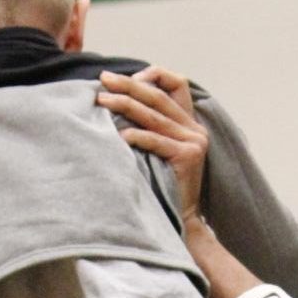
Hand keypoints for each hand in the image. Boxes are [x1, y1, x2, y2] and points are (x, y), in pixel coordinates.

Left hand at [97, 67, 208, 223]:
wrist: (181, 222)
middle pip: (158, 97)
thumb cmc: (162, 188)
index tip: (127, 78)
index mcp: (190, 123)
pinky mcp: (188, 157)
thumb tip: (115, 102)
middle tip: (103, 79)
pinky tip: (117, 135)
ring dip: (124, 104)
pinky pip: (154, 140)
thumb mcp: (159, 151)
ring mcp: (194, 142)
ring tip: (101, 101)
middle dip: (128, 85)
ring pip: (153, 116)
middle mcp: (196, 129)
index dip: (154, 75)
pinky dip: (133, 135)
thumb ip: (150, 127)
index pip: (177, 84)